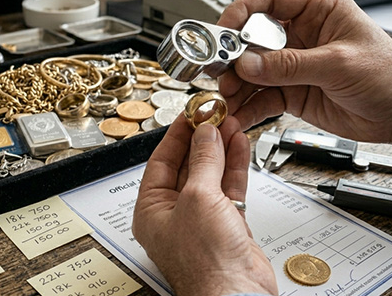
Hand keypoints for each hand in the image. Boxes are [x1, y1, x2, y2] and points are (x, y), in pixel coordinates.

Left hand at [132, 116, 276, 295]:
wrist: (237, 293)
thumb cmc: (206, 262)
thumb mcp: (198, 198)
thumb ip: (203, 161)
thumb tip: (205, 134)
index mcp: (152, 209)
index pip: (161, 162)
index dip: (176, 135)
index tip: (190, 114)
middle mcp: (174, 213)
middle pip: (187, 165)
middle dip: (202, 139)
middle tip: (214, 115)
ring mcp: (202, 219)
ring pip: (211, 174)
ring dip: (221, 149)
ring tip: (231, 123)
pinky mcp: (227, 224)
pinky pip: (229, 187)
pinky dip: (235, 166)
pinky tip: (240, 145)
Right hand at [217, 0, 391, 161]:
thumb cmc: (391, 76)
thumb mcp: (338, 64)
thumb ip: (290, 65)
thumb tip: (249, 64)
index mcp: (317, 10)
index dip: (241, 11)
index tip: (224, 30)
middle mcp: (301, 35)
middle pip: (252, 38)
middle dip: (232, 55)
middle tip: (218, 70)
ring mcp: (294, 65)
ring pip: (252, 71)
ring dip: (236, 85)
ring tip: (226, 97)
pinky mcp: (292, 92)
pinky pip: (261, 97)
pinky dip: (248, 107)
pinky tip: (239, 115)